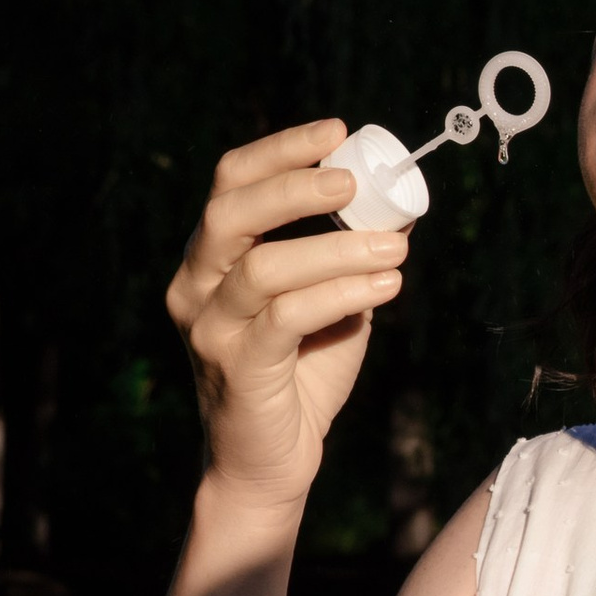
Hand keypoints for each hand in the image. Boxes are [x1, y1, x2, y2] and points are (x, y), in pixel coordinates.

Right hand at [166, 120, 407, 511]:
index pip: (231, 183)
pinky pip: (287, 318)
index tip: (338, 133)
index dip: (281, 150)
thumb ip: (346, 253)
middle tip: (353, 184)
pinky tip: (386, 285)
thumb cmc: (301, 372)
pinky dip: (341, 293)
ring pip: (265, 268)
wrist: (268, 462)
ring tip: (398, 247)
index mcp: (211, 259)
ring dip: (339, 250)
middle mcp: (196, 287)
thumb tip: (398, 203)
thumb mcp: (328, 299)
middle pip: (230, 213)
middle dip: (294, 188)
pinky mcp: (237, 370)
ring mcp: (209, 330)